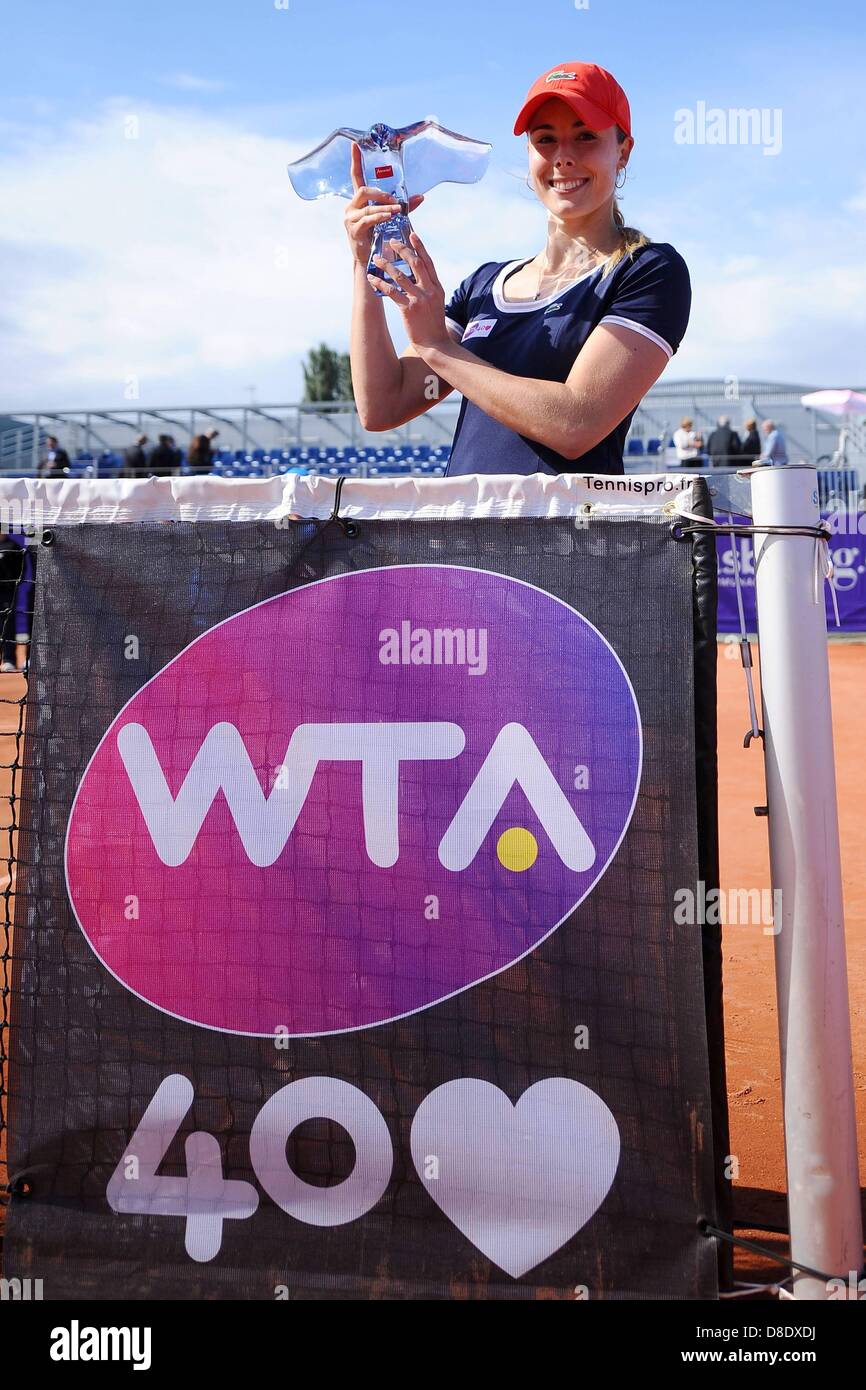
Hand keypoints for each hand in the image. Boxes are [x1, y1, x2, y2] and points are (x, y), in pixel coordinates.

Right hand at [344, 142, 423, 269]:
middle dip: (381, 194)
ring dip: (384, 207)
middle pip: (364, 189)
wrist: (368, 260)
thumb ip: (403, 206)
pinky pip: (367, 219)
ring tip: (397, 211)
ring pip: (367, 205)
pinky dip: (379, 217)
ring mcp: (350, 218)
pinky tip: (389, 217)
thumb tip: (422, 196)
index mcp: (358, 200)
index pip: (355, 175)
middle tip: (396, 202)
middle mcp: (351, 206)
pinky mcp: (353, 230)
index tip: (354, 144)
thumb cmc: (378, 237)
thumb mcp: (390, 217)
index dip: (355, 160)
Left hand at [366, 230, 449, 353]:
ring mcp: (419, 299)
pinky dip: (381, 284)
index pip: (428, 262)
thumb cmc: (434, 325)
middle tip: (391, 241)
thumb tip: (417, 278)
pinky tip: (372, 279)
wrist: (436, 345)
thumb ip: (429, 289)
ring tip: (376, 258)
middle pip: (415, 263)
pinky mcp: (409, 309)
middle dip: (402, 249)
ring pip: (401, 276)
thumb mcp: (436, 304)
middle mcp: (429, 290)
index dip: (420, 247)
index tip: (412, 234)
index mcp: (437, 288)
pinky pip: (392, 292)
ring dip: (387, 265)